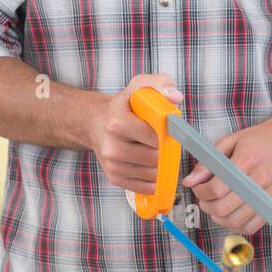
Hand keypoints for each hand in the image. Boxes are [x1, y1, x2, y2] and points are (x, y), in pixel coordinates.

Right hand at [87, 72, 183, 192]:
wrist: (96, 123)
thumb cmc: (123, 106)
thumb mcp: (139, 86)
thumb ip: (160, 84)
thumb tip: (176, 97)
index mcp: (117, 123)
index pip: (155, 138)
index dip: (167, 135)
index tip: (168, 130)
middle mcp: (112, 147)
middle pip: (154, 158)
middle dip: (165, 151)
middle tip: (164, 142)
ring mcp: (112, 165)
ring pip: (152, 174)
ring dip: (160, 165)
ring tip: (155, 151)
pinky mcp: (114, 178)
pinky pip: (144, 186)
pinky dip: (153, 179)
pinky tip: (151, 165)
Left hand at [182, 111, 271, 233]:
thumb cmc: (262, 139)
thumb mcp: (231, 141)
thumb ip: (208, 162)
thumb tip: (190, 180)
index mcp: (246, 161)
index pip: (217, 188)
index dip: (201, 191)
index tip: (198, 187)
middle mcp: (259, 181)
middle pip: (224, 208)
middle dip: (206, 206)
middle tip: (204, 198)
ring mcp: (268, 196)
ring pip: (235, 221)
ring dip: (218, 217)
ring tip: (216, 206)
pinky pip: (252, 227)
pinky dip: (237, 225)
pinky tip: (232, 214)